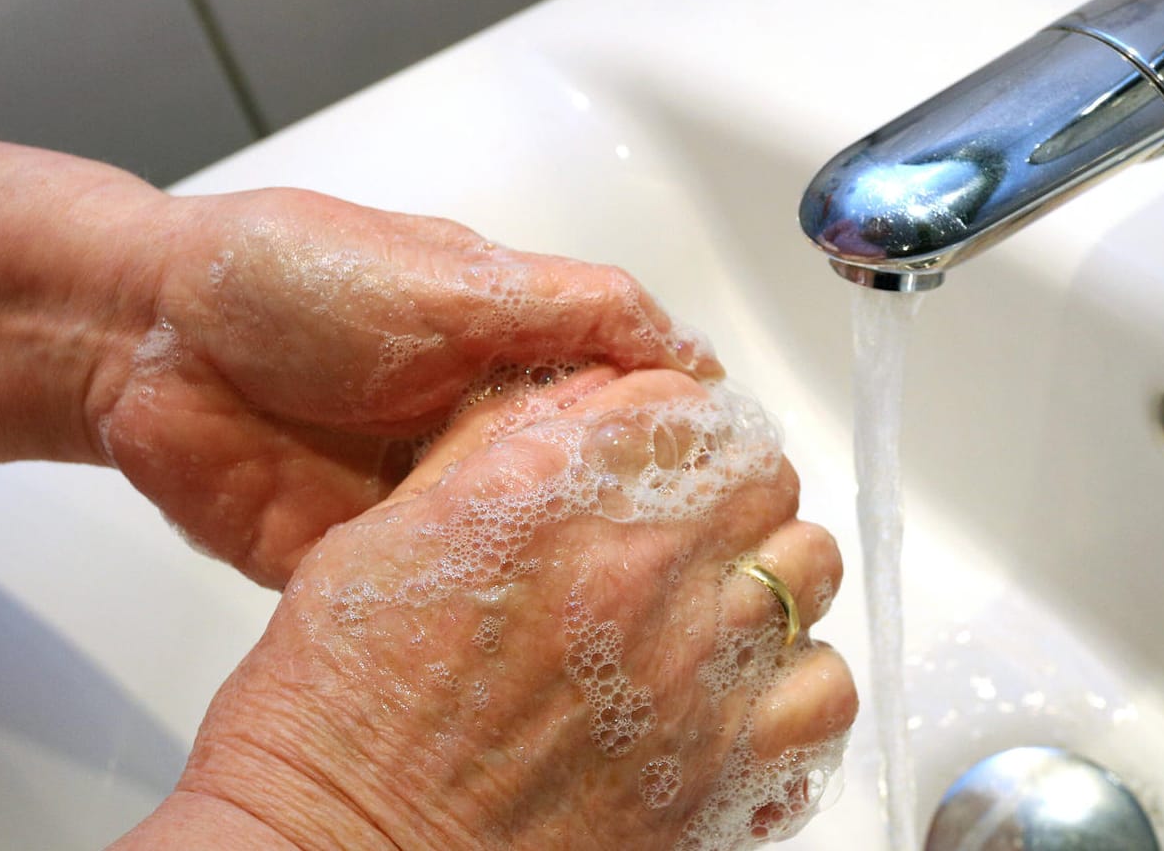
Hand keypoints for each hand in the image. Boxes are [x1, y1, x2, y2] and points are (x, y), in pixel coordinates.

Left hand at [93, 188, 719, 587]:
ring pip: (525, 559)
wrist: (141, 338)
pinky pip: (440, 605)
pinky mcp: (371, 563)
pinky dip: (474, 623)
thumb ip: (575, 307)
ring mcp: (432, 505)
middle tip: (695, 569)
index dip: (688, 452)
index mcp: (521, 360)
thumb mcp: (453, 276)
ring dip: (563, 581)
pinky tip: (520, 639)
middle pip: (591, 496)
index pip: (634, 414)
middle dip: (635, 530)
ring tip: (625, 610)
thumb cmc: (292, 275)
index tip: (744, 491)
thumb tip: (695, 353)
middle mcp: (488, 438)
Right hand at [123, 369, 856, 848]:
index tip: (670, 447)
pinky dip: (801, 680)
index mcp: (550, 496)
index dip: (681, 420)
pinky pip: (826, 691)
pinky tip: (750, 687)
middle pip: (764, 475)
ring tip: (724, 600)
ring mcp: (692, 670)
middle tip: (694, 525)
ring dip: (773, 572)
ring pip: (808, 567)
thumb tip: (579, 396)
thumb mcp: (384, 533)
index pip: (687, 402)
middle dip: (733, 488)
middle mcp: (636, 570)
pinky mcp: (722, 768)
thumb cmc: (337, 716)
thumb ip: (492, 445)